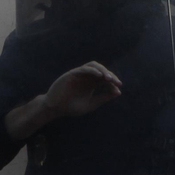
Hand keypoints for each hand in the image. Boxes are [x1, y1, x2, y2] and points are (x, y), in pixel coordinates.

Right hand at [5, 61, 121, 140]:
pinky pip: (84, 69)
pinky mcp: (72, 74)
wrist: (56, 108)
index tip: (119, 88)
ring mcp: (79, 74)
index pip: (105, 79)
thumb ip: (103, 98)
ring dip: (103, 70)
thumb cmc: (72, 107)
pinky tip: (99, 76)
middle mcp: (87, 77)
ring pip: (93, 66)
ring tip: (109, 78)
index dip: (113, 82)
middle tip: (117, 82)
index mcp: (92, 84)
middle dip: (110, 75)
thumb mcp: (92, 104)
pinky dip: (93, 71)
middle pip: (101, 71)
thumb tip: (118, 92)